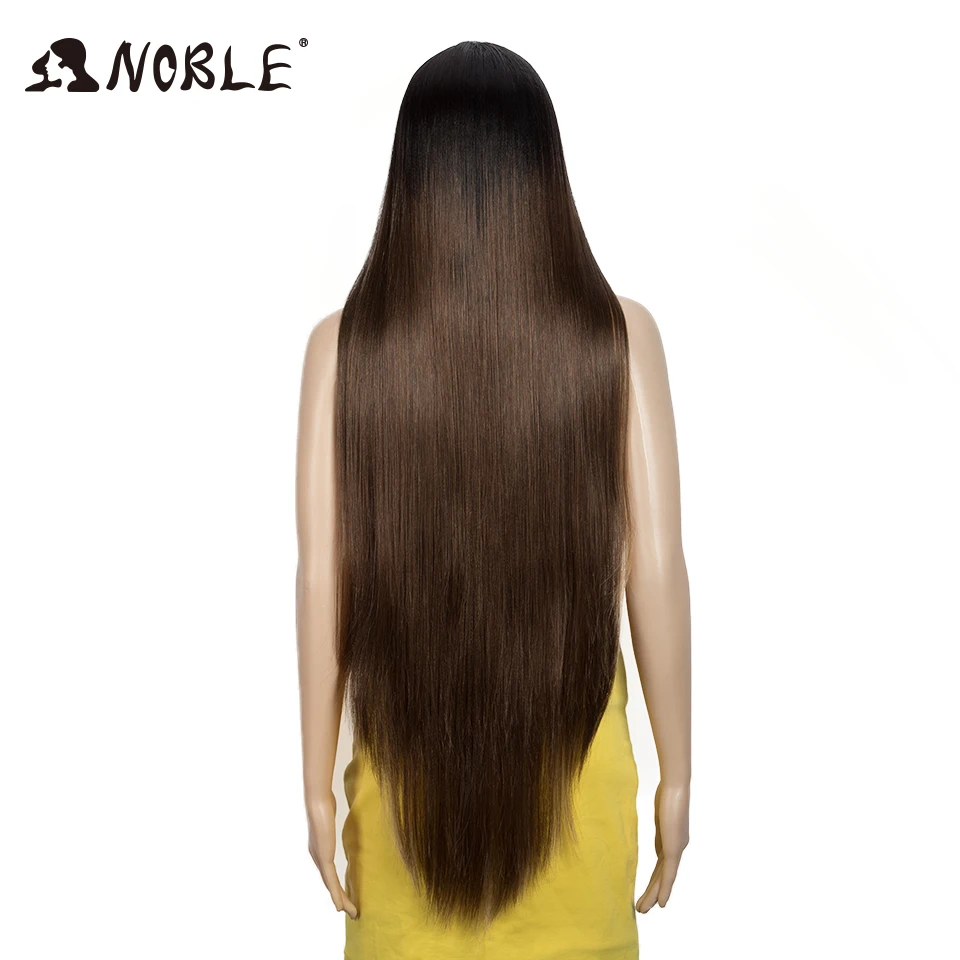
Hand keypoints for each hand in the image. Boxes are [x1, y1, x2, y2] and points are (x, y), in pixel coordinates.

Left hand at [307, 791, 358, 919]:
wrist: (317, 802)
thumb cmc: (324, 803)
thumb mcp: (329, 817)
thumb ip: (330, 821)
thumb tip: (333, 812)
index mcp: (319, 849)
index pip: (328, 871)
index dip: (336, 885)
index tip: (344, 894)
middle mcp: (317, 857)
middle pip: (330, 882)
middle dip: (340, 897)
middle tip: (349, 910)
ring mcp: (319, 858)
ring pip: (331, 885)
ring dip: (341, 900)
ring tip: (350, 912)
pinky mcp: (324, 858)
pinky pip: (331, 881)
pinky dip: (336, 895)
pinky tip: (341, 906)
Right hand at [636, 779, 689, 912]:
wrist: (676, 787)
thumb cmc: (668, 792)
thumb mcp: (660, 811)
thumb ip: (660, 823)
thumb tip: (657, 823)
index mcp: (672, 840)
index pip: (662, 865)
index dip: (655, 880)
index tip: (648, 891)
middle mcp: (677, 847)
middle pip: (662, 875)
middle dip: (653, 892)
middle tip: (642, 907)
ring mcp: (677, 849)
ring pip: (663, 879)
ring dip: (654, 895)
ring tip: (642, 910)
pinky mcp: (675, 850)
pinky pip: (668, 875)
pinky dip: (664, 890)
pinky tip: (661, 904)